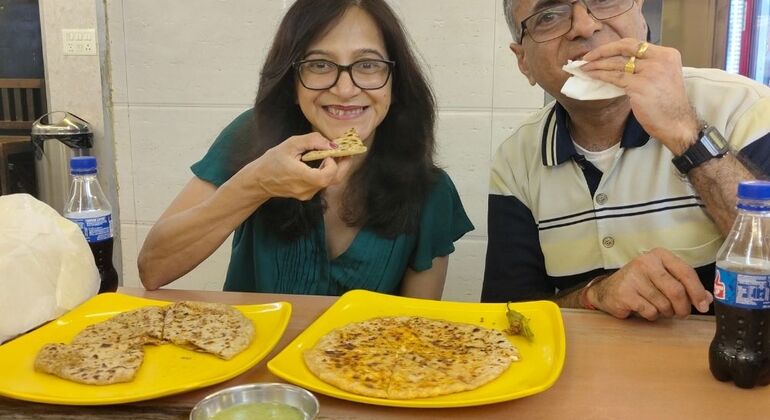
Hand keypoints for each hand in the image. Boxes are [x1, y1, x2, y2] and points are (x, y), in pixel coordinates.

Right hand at [237, 132, 351, 200]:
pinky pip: (323, 183)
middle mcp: (306, 189)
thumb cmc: (272, 160)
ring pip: (330, 182)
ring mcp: (307, 194)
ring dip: (336, 167)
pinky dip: (328, 172)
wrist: (259, 180)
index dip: (333, 164)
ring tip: (335, 153)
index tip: (329, 152)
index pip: (326, 176)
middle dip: (344, 165)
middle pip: (334, 180)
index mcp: (300, 176)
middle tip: (346, 151)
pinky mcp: (307, 195)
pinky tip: (325, 161)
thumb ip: (312, 141)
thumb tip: (332, 144)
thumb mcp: (290, 144)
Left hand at [580, 38, 699, 154]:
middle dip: (603, 50)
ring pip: (617, 63)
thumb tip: (619, 63)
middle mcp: (660, 59)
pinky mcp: (640, 85)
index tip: (601, 51)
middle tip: (587, 56)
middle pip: (625, 46)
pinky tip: (591, 75)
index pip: (636, 44)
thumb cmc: (667, 104)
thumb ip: (646, 67)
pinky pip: (615, 77)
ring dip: (597, 64)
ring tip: (583, 67)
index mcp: (667, 55)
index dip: (615, 46)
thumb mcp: (662, 77)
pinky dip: (600, 75)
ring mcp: (650, 72)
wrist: (677, 123)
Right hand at [586, 248, 712, 319]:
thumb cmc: (641, 283)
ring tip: (658, 308)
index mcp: (659, 255)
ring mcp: (633, 277)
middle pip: (676, 290)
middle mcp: (646, 262)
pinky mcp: (624, 293)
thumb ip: (685, 286)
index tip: (703, 305)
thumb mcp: (663, 279)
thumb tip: (708, 299)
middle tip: (682, 314)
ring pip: (664, 304)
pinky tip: (645, 309)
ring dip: (666, 312)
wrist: (608, 290)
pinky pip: (650, 311)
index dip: (697, 291)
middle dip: (683, 307)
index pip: (686, 272)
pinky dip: (652, 315)